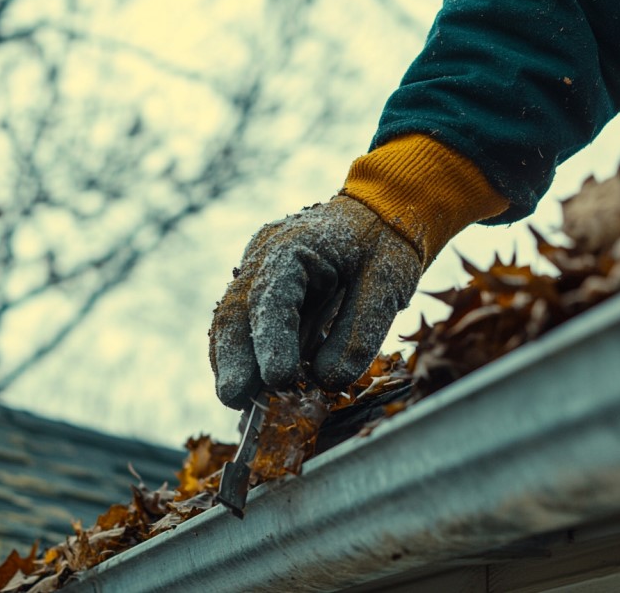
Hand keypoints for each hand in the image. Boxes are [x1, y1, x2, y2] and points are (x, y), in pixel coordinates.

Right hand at [209, 195, 421, 409]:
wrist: (381, 214)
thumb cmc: (385, 244)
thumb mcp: (386, 284)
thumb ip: (357, 332)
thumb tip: (325, 380)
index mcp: (292, 245)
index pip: (270, 296)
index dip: (270, 340)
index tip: (277, 378)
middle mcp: (263, 257)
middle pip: (236, 309)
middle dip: (233, 358)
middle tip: (235, 400)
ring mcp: (258, 273)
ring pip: (233, 321)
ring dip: (234, 363)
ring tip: (241, 404)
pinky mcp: (264, 292)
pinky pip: (247, 327)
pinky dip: (248, 358)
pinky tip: (252, 389)